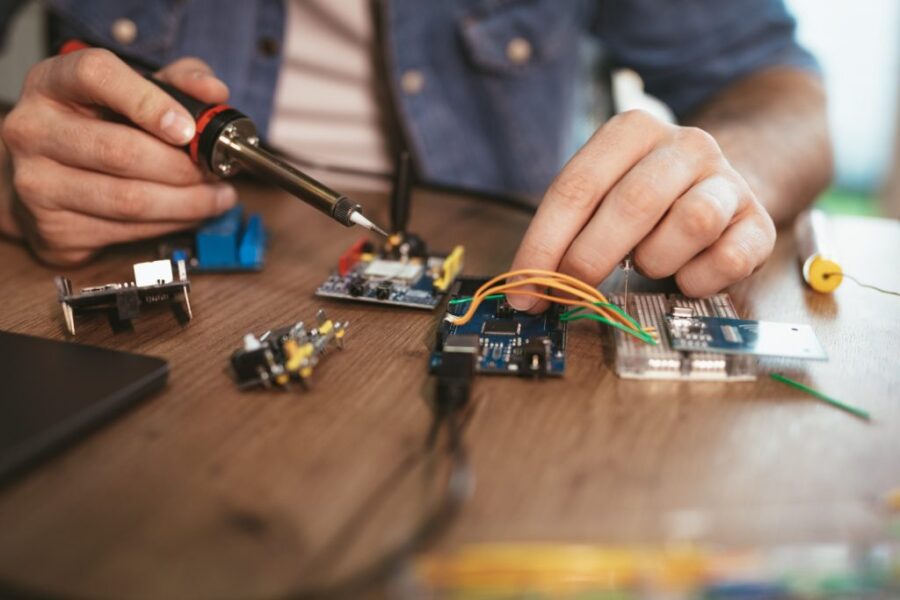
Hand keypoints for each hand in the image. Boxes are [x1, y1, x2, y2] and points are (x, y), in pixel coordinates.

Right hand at [0, 48, 236, 264]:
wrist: (49, 179)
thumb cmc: (99, 127)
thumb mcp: (135, 92)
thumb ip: (179, 82)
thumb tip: (215, 92)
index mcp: (53, 82)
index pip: (96, 76)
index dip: (148, 101)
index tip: (188, 128)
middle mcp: (34, 129)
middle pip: (121, 151)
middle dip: (184, 167)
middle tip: (216, 170)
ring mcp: (37, 182)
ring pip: (130, 200)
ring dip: (188, 203)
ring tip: (217, 197)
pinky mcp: (55, 227)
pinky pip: (127, 230)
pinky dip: (171, 224)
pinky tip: (190, 214)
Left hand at [509, 109, 774, 309]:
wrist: (723, 187)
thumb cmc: (649, 200)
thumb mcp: (603, 196)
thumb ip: (566, 232)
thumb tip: (527, 288)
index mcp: (633, 131)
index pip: (576, 188)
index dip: (544, 246)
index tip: (525, 291)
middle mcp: (686, 145)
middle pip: (632, 204)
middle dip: (590, 259)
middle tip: (571, 292)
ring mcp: (728, 180)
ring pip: (690, 224)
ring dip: (656, 260)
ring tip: (649, 262)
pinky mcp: (758, 221)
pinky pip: (727, 259)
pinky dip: (697, 280)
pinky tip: (686, 275)